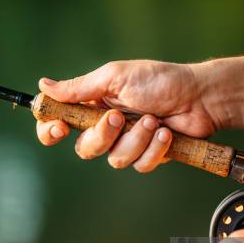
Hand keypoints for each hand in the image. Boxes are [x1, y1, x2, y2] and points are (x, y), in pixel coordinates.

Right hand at [36, 60, 218, 171]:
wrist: (199, 97)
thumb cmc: (160, 80)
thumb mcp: (115, 77)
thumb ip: (80, 87)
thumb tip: (44, 86)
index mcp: (94, 104)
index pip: (60, 123)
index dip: (51, 131)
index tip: (59, 129)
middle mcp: (106, 126)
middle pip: (84, 149)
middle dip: (102, 136)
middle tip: (118, 118)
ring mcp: (127, 143)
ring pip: (115, 160)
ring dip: (135, 140)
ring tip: (153, 120)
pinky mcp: (147, 156)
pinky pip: (139, 165)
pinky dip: (153, 149)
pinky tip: (165, 134)